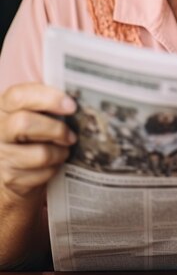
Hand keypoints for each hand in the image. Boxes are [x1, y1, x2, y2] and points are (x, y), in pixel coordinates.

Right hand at [0, 83, 76, 198]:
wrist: (12, 167)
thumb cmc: (28, 131)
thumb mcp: (31, 110)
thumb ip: (44, 100)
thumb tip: (69, 95)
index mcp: (2, 106)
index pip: (18, 96)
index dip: (48, 98)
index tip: (71, 106)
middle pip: (24, 124)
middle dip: (56, 129)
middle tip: (72, 135)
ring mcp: (2, 155)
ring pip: (40, 154)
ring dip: (60, 152)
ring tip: (65, 149)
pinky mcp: (11, 178)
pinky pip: (43, 173)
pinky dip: (55, 168)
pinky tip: (55, 162)